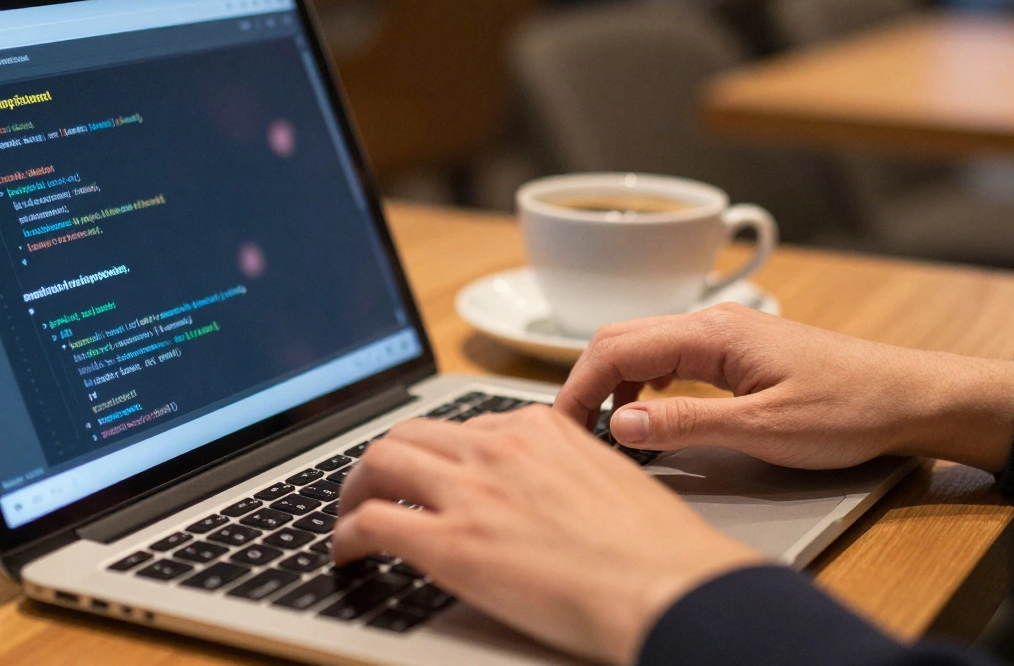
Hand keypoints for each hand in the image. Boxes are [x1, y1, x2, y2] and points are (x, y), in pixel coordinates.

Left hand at [333, 406, 763, 664]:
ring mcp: (471, 492)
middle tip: (373, 487)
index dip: (435, 453)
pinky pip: (371, 520)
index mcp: (539, 429)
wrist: (667, 585)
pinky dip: (346, 533)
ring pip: (380, 462)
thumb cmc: (656, 549)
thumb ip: (560, 472)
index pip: (463, 427)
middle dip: (384, 461)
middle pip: (410, 434)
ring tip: (349, 515)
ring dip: (354, 489)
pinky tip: (347, 551)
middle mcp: (499, 448)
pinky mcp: (451, 543)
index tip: (427, 472)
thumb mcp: (607, 480)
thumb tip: (537, 494)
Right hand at [555, 303, 1013, 473]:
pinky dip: (645, 385)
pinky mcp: (737, 353)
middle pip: (621, 339)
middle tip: (571, 433)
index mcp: (711, 333)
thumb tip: (620, 425)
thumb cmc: (848, 410)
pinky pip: (671, 359)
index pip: (616, 347)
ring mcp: (725, 336)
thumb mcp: (763, 430)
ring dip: (615, 384)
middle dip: (587, 383)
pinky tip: (650, 418)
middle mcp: (712, 324)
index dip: (577, 388)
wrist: (909, 397)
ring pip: (644, 347)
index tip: (559, 428)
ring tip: (606, 432)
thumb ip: (686, 425)